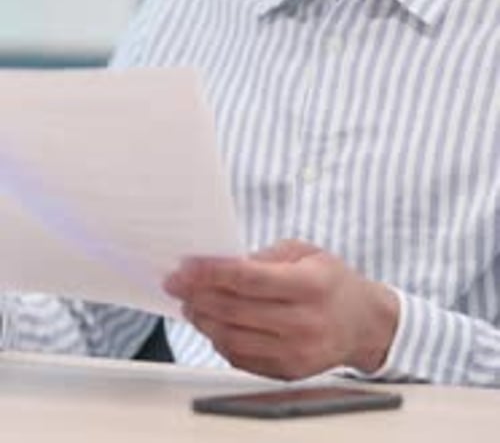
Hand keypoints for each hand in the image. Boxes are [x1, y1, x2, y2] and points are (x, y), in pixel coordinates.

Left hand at [164, 239, 398, 379]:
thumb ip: (263, 257)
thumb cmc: (331, 281)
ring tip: (190, 303)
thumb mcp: (305, 252)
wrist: (363, 323)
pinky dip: (219, 340)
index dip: (211, 273)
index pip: (249, 279)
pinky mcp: (288, 372)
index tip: (185, 268)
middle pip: (236, 310)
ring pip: (233, 338)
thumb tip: (219, 262)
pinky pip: (241, 358)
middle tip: (176, 283)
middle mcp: (305, 322)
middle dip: (198, 295)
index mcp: (311, 285)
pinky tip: (211, 323)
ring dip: (203, 319)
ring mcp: (297, 352)